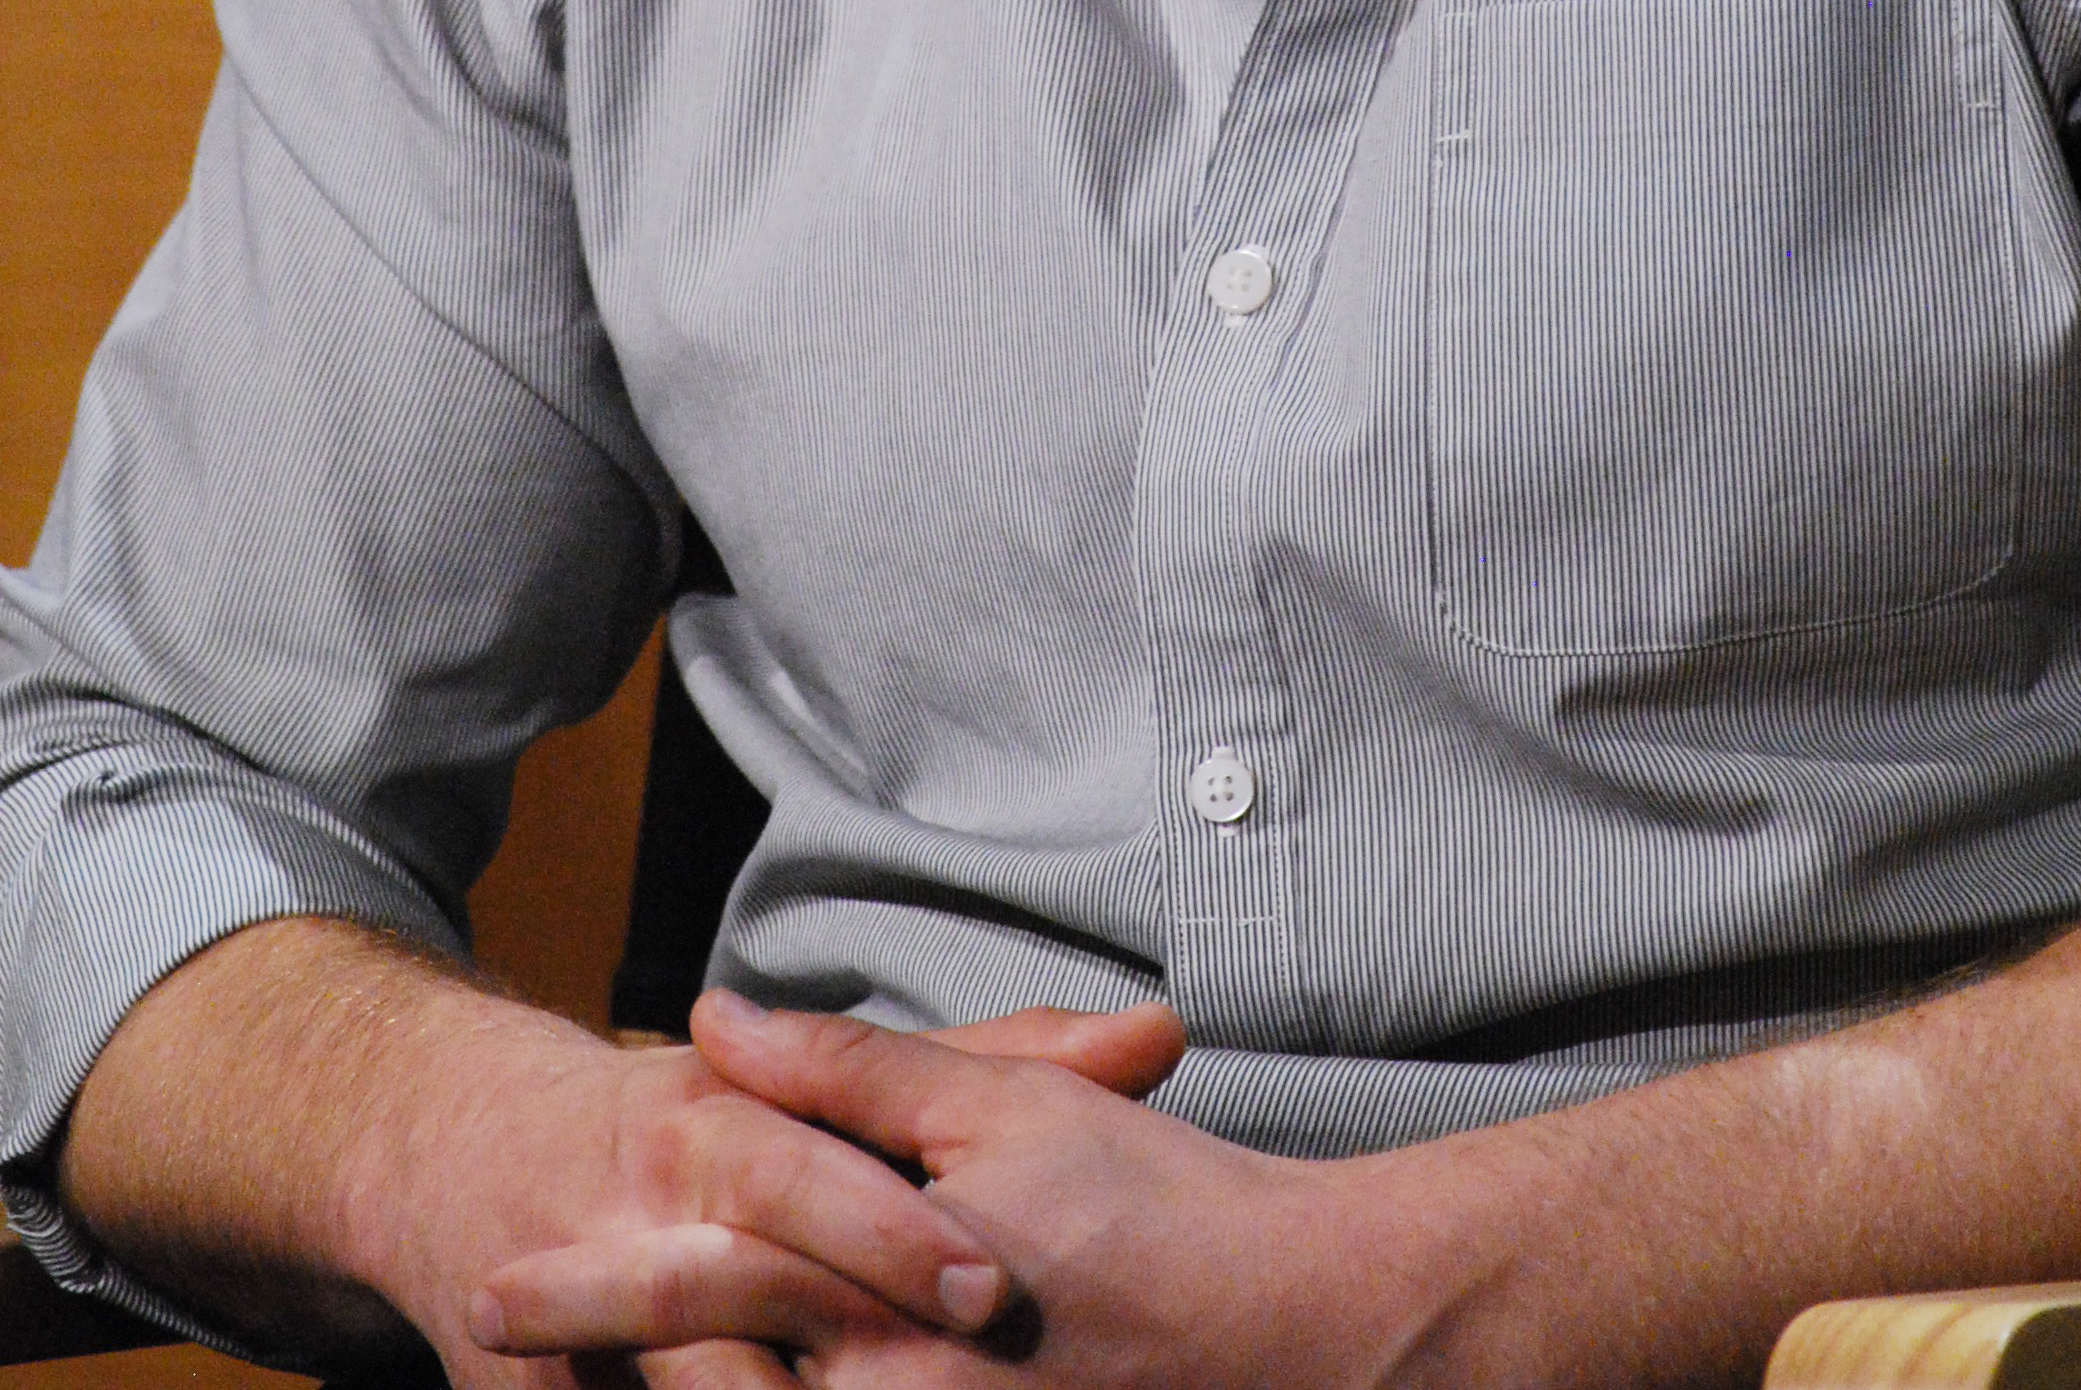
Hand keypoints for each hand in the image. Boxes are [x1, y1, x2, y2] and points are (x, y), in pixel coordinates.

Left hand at [469, 991, 1429, 1389]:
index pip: (705, 1280)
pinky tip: (743, 1389)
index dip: (597, 1282)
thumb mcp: (1000, 1105)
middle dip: (608, 1367)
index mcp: (879, 1289)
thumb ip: (850, 1068)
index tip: (493, 1289)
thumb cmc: (1153, 1210)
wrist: (1293, 1335)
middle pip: (713, 1385)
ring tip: (599, 1385)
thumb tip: (717, 1021)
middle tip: (505, 1344)